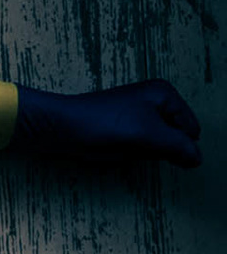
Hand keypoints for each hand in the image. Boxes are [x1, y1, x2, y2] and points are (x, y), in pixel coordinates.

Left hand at [13, 79, 201, 166]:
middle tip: (131, 142)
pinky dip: (124, 154)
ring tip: (117, 143)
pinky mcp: (118, 130)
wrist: (56, 128)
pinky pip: (132, 150)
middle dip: (154, 148)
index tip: (150, 145)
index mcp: (164, 94)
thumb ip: (177, 146)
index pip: (190, 131)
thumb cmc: (98, 124)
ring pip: (152, 147)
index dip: (175, 145)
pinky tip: (108, 148)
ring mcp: (135, 116)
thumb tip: (197, 158)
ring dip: (137, 152)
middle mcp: (152, 101)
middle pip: (171, 139)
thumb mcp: (146, 135)